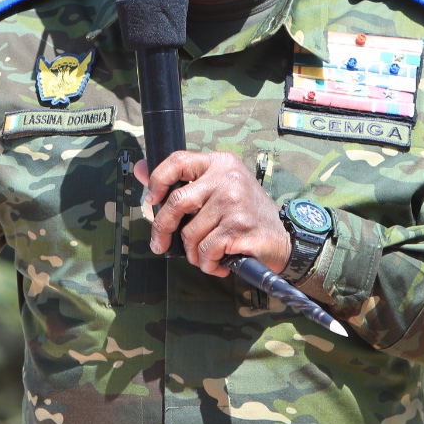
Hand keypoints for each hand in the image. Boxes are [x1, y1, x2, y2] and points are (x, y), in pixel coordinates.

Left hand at [136, 151, 290, 276]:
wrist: (283, 239)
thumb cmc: (244, 214)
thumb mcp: (216, 189)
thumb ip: (180, 180)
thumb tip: (139, 168)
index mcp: (220, 163)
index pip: (178, 160)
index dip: (157, 180)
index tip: (151, 200)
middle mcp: (227, 178)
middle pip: (177, 202)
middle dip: (162, 228)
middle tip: (160, 244)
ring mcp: (233, 203)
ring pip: (190, 233)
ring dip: (193, 253)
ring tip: (208, 255)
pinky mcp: (238, 228)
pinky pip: (206, 250)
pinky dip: (208, 263)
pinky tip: (220, 263)